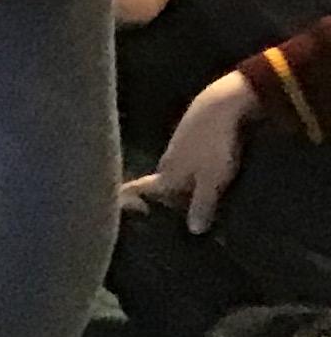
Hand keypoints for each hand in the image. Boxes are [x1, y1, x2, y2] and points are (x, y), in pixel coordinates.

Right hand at [123, 74, 256, 233]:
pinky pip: (187, 159)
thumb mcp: (211, 180)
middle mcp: (167, 160)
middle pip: (158, 183)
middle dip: (158, 197)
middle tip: (163, 213)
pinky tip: (202, 173)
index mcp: (166, 174)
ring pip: (173, 170)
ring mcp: (179, 146)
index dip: (128, 198)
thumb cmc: (213, 146)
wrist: (221, 105)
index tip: (115, 206)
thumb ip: (202, 205)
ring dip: (177, 183)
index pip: (140, 189)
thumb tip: (194, 231)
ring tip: (186, 196)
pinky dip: (191, 170)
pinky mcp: (193, 136)